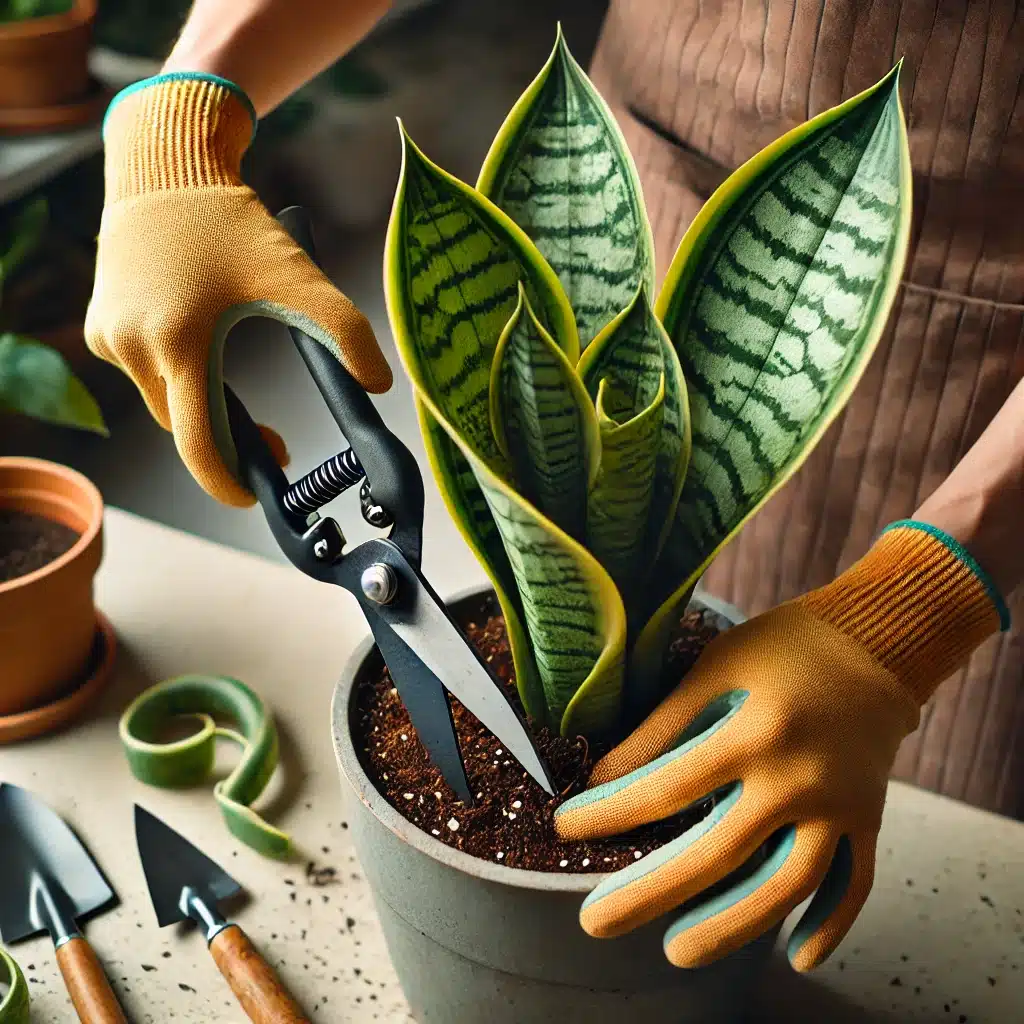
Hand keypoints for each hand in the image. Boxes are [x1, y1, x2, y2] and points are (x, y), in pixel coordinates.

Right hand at [86, 74, 391, 506]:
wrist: (166, 167)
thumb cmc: (231, 221)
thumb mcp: (297, 276)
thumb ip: (345, 332)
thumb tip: (378, 384)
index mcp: (178, 344)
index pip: (199, 444)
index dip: (228, 481)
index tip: (255, 495)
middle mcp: (132, 347)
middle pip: (186, 426)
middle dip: (229, 443)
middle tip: (273, 445)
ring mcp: (110, 338)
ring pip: (165, 402)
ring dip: (203, 409)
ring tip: (241, 407)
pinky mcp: (102, 326)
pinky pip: (146, 374)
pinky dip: (178, 378)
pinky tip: (203, 357)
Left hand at [556, 521, 1007, 969]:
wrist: (876, 642)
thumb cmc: (782, 649)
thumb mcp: (716, 668)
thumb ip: (665, 725)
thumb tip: (604, 775)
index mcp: (755, 732)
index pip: (667, 787)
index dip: (609, 811)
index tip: (563, 828)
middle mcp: (799, 779)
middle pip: (719, 854)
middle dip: (650, 893)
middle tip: (594, 923)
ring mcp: (840, 807)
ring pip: (786, 886)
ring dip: (732, 926)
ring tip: (679, 950)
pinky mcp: (869, 819)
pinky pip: (853, 885)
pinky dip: (829, 926)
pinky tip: (796, 956)